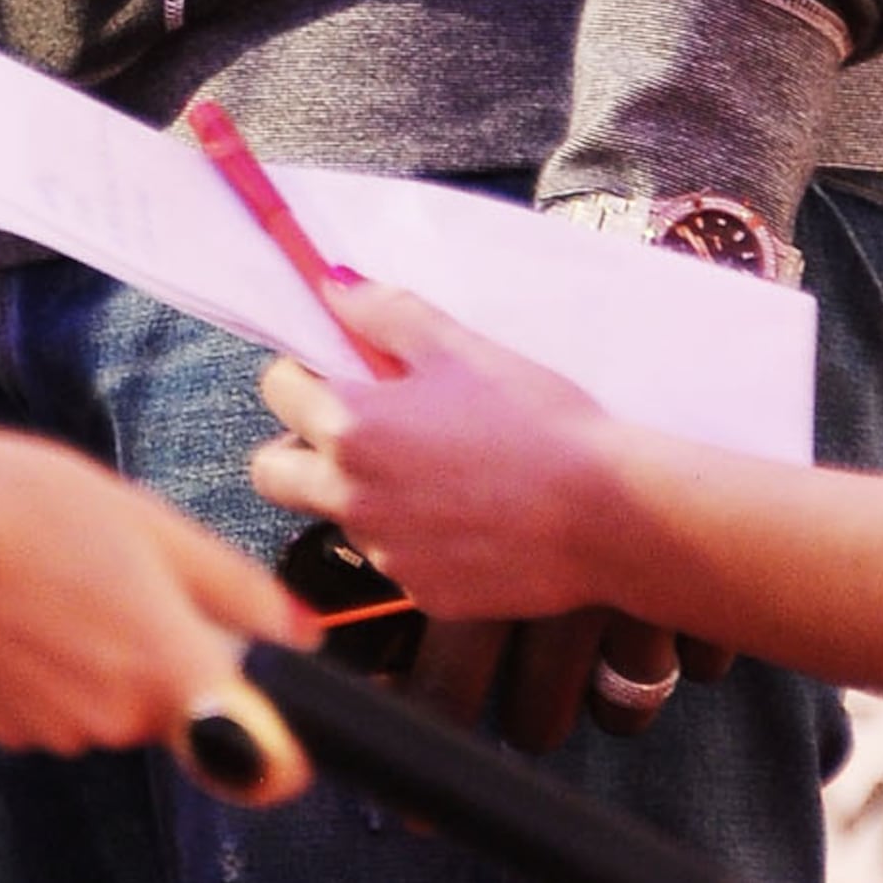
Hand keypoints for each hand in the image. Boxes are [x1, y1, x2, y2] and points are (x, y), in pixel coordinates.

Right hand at [0, 422, 308, 767]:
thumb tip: (297, 634)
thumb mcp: (146, 519)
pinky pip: (66, 708)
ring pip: (122, 706)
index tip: (274, 704)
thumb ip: (234, 588)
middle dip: (174, 655)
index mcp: (166, 667)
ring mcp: (59, 733)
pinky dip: (57, 669)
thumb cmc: (14, 500)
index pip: (268, 766)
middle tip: (126, 577)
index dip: (285, 744)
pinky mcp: (7, 730)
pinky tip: (21, 605)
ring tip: (61, 579)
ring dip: (110, 659)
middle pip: (185, 711)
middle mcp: (117, 721)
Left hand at [252, 283, 692, 742]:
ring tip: (439, 473)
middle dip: (297, 447)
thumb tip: (332, 287)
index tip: (339, 371)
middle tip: (355, 431)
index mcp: (349, 427)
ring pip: (339, 517)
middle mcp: (351, 496)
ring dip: (363, 494)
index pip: (277, 390)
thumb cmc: (539, 422)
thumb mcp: (461, 349)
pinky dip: (415, 539)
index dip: (304, 373)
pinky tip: (470, 517)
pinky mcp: (423, 595)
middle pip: (272, 473)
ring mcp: (385, 554)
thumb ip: (384, 314)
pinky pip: (395, 560)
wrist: (610, 515)